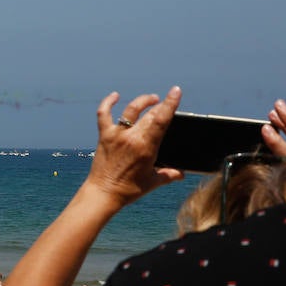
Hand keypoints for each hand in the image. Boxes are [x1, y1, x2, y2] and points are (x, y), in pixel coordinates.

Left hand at [84, 87, 184, 207]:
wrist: (104, 193)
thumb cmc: (129, 189)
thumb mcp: (153, 182)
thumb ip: (169, 175)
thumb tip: (181, 173)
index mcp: (146, 147)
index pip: (161, 120)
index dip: (169, 104)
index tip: (175, 91)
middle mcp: (131, 137)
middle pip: (148, 114)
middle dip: (160, 106)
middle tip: (165, 103)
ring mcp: (116, 134)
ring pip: (130, 110)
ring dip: (142, 101)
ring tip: (152, 98)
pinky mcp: (103, 135)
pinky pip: (104, 114)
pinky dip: (108, 103)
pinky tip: (115, 96)